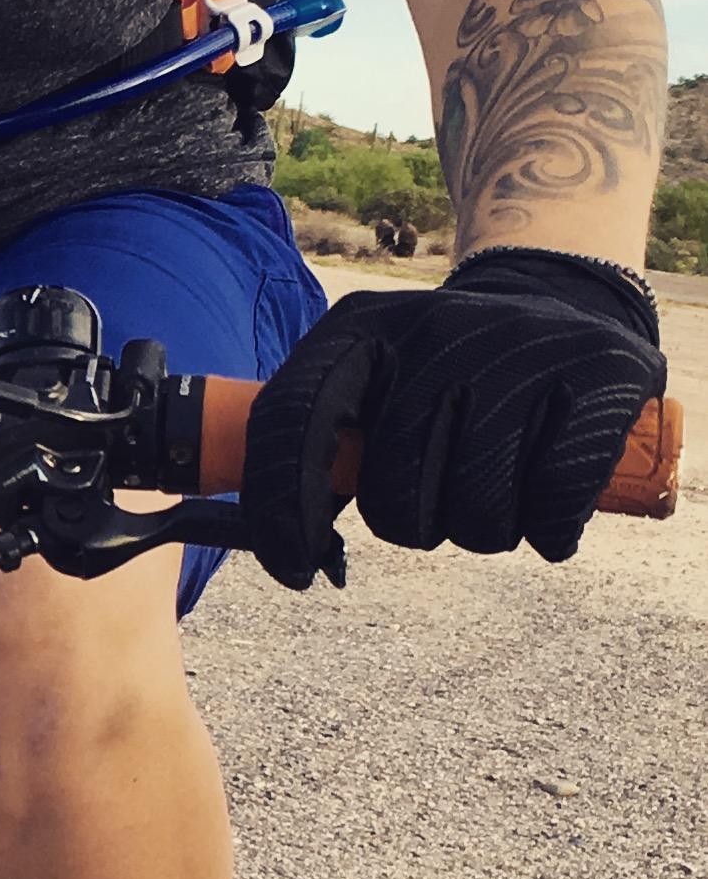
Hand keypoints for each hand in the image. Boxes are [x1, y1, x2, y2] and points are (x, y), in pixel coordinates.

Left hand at [241, 249, 665, 588]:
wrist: (559, 307)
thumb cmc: (439, 372)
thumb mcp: (369, 376)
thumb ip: (322, 446)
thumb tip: (289, 550)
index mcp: (356, 327)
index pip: (290, 421)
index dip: (282, 510)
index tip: (294, 572)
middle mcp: (431, 330)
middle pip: (391, 493)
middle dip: (407, 525)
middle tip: (431, 503)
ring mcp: (516, 348)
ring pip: (475, 513)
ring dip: (479, 531)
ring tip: (490, 491)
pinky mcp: (596, 373)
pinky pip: (554, 507)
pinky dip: (548, 531)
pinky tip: (544, 500)